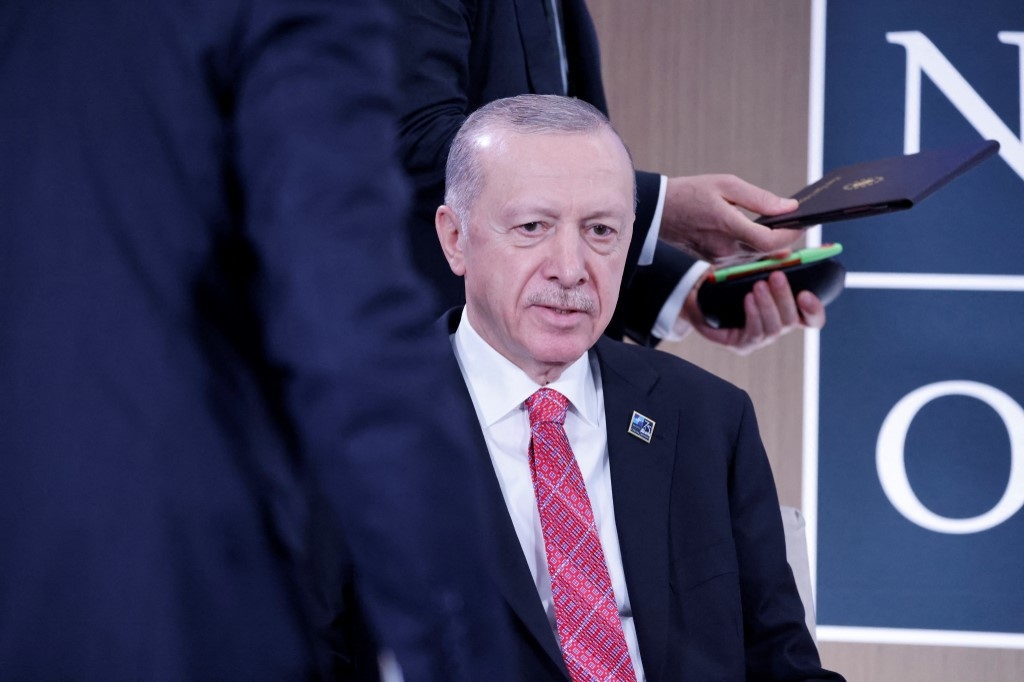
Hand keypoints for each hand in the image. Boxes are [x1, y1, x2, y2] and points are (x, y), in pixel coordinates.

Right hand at [662, 174, 802, 265]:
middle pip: (768, 251)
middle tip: (800, 222)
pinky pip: (743, 257)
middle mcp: (725, 249)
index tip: (803, 222)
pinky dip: (756, 247)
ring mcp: (719, 258)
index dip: (792, 235)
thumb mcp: (726, 184)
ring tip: (784, 226)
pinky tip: (761, 234)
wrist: (657, 211)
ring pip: (757, 256)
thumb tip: (789, 207)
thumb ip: (760, 198)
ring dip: (772, 244)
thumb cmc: (690, 192)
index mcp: (728, 227)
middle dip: (786, 238)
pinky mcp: (714, 260)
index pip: (771, 242)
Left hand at [682, 269, 825, 355]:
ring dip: (768, 305)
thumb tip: (786, 254)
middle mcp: (776, 327)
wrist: (696, 296)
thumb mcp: (749, 268)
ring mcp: (759, 338)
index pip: (811, 318)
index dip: (814, 309)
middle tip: (776, 277)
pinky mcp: (741, 345)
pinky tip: (748, 299)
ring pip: (774, 328)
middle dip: (785, 297)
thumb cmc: (728, 282)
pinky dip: (753, 315)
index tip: (807, 293)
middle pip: (792, 320)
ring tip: (758, 286)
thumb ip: (769, 262)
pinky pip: (753, 334)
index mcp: (785, 311)